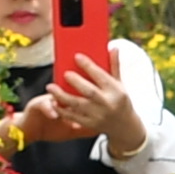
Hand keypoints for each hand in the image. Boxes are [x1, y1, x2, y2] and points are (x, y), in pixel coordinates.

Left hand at [11, 61, 136, 151]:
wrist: (124, 126)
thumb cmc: (119, 100)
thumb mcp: (120, 84)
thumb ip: (114, 66)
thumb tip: (113, 47)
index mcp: (116, 91)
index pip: (101, 76)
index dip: (88, 66)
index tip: (77, 56)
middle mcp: (107, 103)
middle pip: (89, 92)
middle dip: (75, 82)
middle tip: (64, 73)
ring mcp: (98, 115)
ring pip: (77, 105)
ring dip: (62, 96)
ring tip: (50, 87)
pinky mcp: (89, 124)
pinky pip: (73, 116)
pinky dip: (62, 110)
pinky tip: (53, 102)